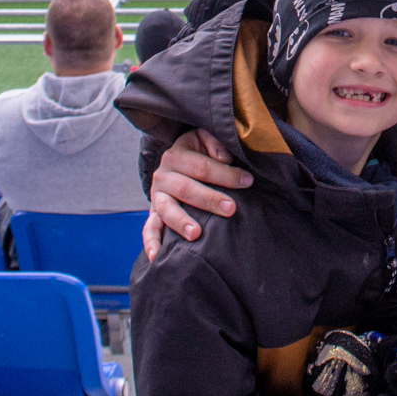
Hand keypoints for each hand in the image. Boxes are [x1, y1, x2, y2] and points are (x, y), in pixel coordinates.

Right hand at [142, 128, 252, 256]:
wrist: (178, 160)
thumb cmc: (199, 152)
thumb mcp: (205, 138)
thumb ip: (215, 143)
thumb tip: (224, 158)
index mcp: (176, 155)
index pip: (202, 166)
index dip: (225, 174)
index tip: (247, 181)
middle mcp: (163, 176)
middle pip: (185, 188)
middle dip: (209, 199)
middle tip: (230, 208)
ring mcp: (156, 197)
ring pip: (166, 209)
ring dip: (181, 221)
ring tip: (196, 233)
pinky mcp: (154, 214)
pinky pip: (149, 229)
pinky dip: (151, 243)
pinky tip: (157, 257)